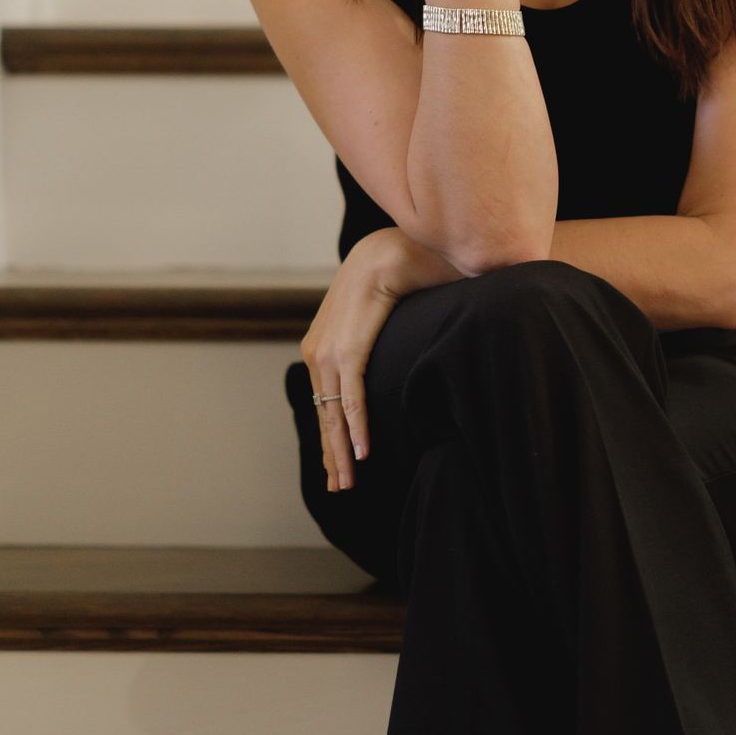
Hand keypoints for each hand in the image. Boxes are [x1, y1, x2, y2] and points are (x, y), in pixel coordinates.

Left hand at [301, 229, 462, 489]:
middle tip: (340, 487)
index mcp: (325, 346)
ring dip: (342, 452)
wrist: (392, 247)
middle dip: (333, 455)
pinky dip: (356, 427)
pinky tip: (362, 454)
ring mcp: (329, 353)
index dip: (333, 436)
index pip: (326, 403)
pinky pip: (351, 399)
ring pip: (335, 414)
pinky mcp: (347, 350)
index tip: (339, 465)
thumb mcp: (384, 321)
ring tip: (348, 483)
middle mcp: (319, 353)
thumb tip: (416, 361)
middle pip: (326, 416)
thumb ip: (392, 346)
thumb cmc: (395, 278)